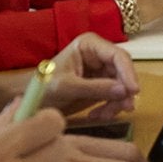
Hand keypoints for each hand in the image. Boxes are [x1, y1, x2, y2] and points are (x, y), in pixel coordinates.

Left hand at [0, 32, 140, 127]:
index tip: (134, 91)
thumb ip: (95, 88)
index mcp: (90, 45)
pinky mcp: (101, 86)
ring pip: (121, 86)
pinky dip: (110, 107)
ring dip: (116, 102)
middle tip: (124, 108)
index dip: (128, 73)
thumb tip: (124, 91)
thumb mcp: (67, 87)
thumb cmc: (42, 87)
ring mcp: (101, 71)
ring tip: (103, 115)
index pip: (117, 56)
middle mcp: (99, 55)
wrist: (29, 102)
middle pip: (123, 71)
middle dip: (123, 91)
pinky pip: (114, 96)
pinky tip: (98, 115)